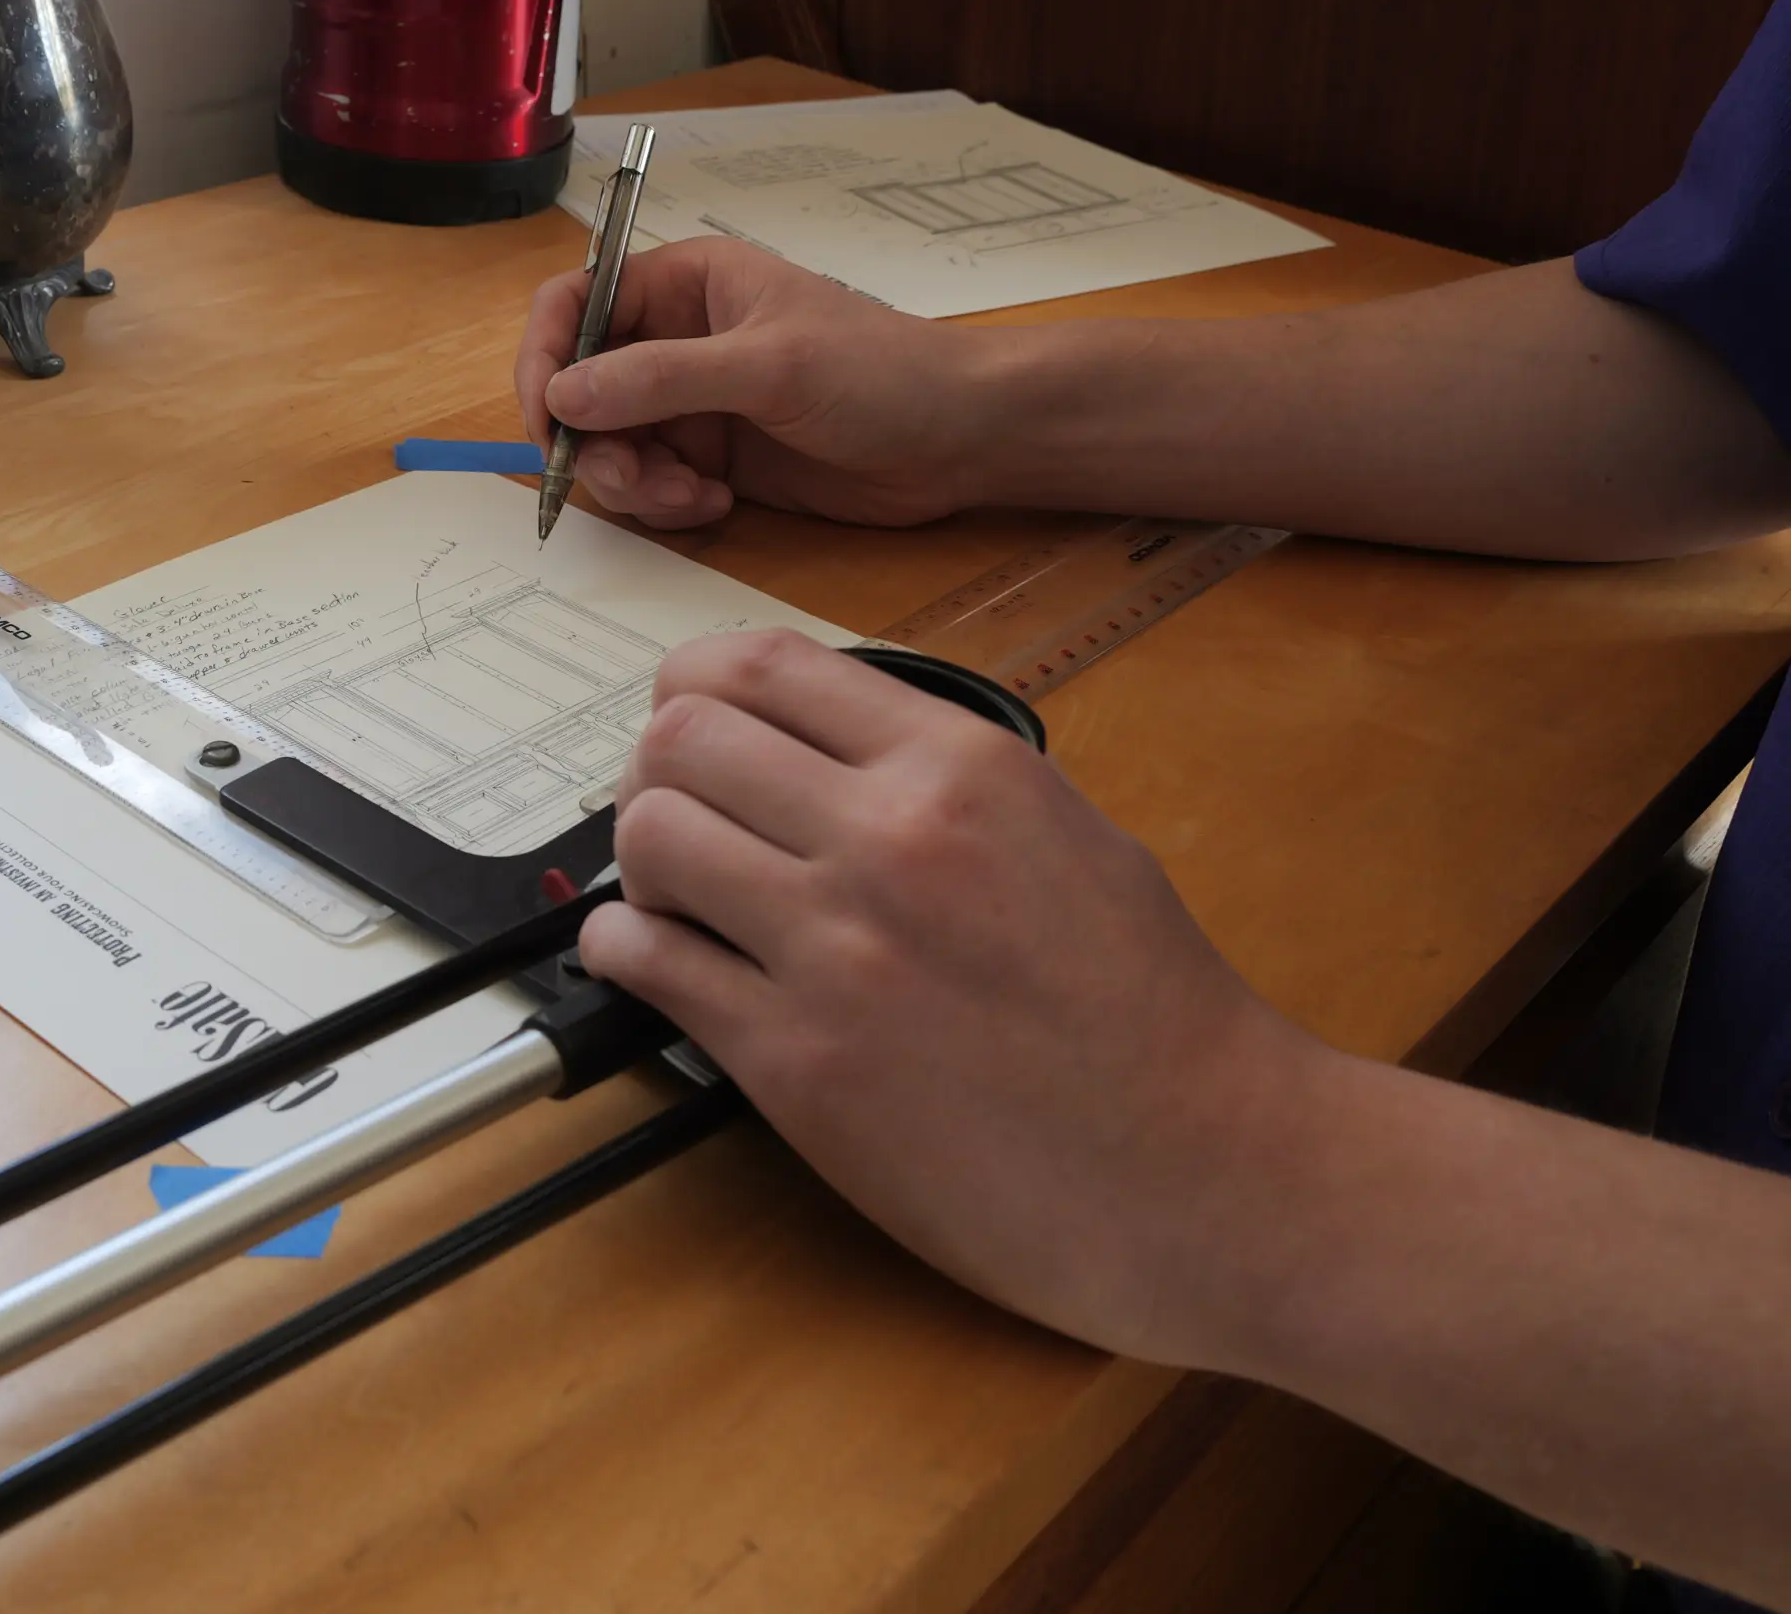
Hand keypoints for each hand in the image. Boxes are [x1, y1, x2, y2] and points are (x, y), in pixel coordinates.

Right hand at [515, 237, 992, 529]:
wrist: (962, 437)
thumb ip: (661, 378)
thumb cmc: (882, 372)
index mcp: (685, 283)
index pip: (573, 303)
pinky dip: (667, 504)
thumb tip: (564, 396)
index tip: (549, 420)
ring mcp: (693, 403)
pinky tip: (717, 503)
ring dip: (633, 483)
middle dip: (593, 442)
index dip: (545, 358)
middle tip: (631, 479)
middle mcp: (676, 339)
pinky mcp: (714, 458)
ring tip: (692, 496)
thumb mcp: (768, 366)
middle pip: (581, 389)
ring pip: (610, 447)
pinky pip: (652, 485)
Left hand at [578, 630, 1334, 1367]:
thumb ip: (940, 782)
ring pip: (650, 838)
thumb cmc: (1155, 1016)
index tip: (689, 725)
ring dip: (642, 863)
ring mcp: (835, 949)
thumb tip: (820, 760)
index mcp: (961, 766)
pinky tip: (658, 964)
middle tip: (678, 820)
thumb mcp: (1067, 834)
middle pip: (680, 738)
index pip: (763, 665)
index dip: (695, 688)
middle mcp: (889, 836)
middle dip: (657, 771)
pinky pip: (648, 962)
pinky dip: (629, 952)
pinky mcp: (796, 1062)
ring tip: (676, 899)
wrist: (1209, 1173)